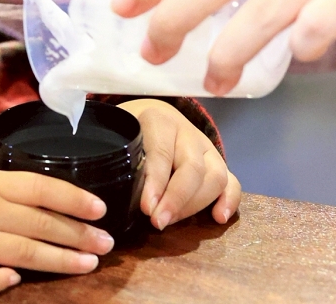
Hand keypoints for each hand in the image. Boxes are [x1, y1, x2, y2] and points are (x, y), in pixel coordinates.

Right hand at [0, 151, 113, 293]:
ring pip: (19, 251)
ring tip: (86, 263)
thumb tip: (26, 191)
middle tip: (107, 244)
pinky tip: (15, 280)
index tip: (100, 209)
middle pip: (38, 223)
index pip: (40, 188)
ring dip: (56, 259)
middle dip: (77, 235)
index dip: (73, 199)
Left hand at [118, 99, 240, 228]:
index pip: (161, 153)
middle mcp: (187, 132)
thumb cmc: (129, 129)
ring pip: (215, 176)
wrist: (152, 114)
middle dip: (176, 199)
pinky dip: (230, 200)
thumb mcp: (118, 133)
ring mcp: (206, 148)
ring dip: (195, 204)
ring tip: (172, 222)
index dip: (155, 182)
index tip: (146, 207)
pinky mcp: (218, 163)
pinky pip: (232, 181)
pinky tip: (218, 218)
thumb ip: (115, 153)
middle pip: (192, 168)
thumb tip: (103, 185)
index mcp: (159, 120)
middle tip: (157, 222)